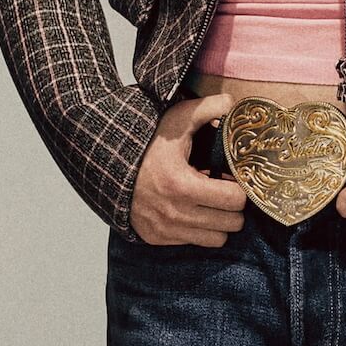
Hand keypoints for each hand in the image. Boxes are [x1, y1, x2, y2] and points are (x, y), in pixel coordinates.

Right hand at [130, 92, 248, 245]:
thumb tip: (231, 102)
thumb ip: (205, 109)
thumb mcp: (174, 120)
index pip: (235, 200)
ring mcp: (166, 229)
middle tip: (223, 191)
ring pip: (217, 239)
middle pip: (232, 223)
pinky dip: (198, 230)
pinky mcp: (157, 238)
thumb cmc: (145, 144)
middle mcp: (175, 213)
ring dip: (219, 222)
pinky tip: (191, 210)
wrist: (106, 166)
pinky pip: (194, 243)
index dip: (239, 188)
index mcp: (182, 185)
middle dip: (233, 207)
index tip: (230, 179)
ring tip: (209, 203)